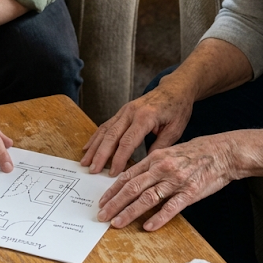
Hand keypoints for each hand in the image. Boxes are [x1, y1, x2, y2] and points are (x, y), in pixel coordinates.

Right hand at [80, 82, 194, 176]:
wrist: (174, 89)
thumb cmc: (177, 109)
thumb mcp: (175, 129)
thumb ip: (160, 146)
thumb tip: (146, 165)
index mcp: (145, 117)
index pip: (128, 141)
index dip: (119, 158)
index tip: (113, 173)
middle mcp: (131, 112)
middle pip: (111, 136)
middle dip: (100, 155)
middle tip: (92, 170)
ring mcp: (124, 110)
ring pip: (105, 130)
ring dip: (94, 147)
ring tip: (85, 162)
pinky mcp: (122, 112)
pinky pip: (106, 125)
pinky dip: (96, 137)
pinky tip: (88, 147)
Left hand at [96, 133, 237, 230]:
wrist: (222, 153)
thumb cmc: (195, 153)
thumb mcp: (169, 152)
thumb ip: (152, 164)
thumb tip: (134, 177)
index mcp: (155, 158)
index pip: (128, 176)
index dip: (112, 190)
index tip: (102, 202)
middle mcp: (162, 168)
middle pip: (132, 188)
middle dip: (114, 203)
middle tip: (102, 216)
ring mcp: (176, 181)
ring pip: (147, 198)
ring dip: (129, 212)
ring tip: (116, 223)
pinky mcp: (190, 193)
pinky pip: (171, 207)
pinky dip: (158, 218)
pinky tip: (147, 227)